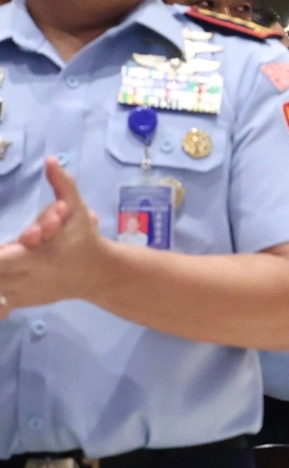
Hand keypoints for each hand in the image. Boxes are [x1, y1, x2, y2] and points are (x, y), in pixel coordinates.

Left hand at [0, 158, 108, 309]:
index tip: (2, 243)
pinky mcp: (25, 301)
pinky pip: (1, 306)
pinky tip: (5, 283)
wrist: (99, 274)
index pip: (0, 259)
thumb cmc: (84, 239)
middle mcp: (29, 278)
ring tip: (8, 257)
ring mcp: (25, 293)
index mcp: (38, 256)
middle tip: (4, 247)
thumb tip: (51, 161)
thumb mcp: (77, 210)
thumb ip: (64, 186)